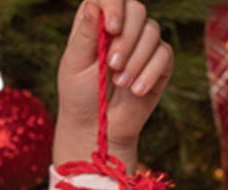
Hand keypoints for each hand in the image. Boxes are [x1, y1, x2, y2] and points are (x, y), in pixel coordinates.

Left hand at [53, 0, 173, 171]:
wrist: (96, 129)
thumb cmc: (79, 96)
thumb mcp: (74, 66)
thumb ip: (85, 35)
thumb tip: (93, 5)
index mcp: (97, 24)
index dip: (114, 5)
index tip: (110, 28)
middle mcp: (122, 29)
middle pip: (137, 10)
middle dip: (126, 38)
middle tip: (111, 65)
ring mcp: (142, 45)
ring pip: (152, 32)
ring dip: (135, 60)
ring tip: (119, 84)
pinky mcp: (159, 63)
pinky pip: (164, 55)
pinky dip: (148, 73)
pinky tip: (135, 91)